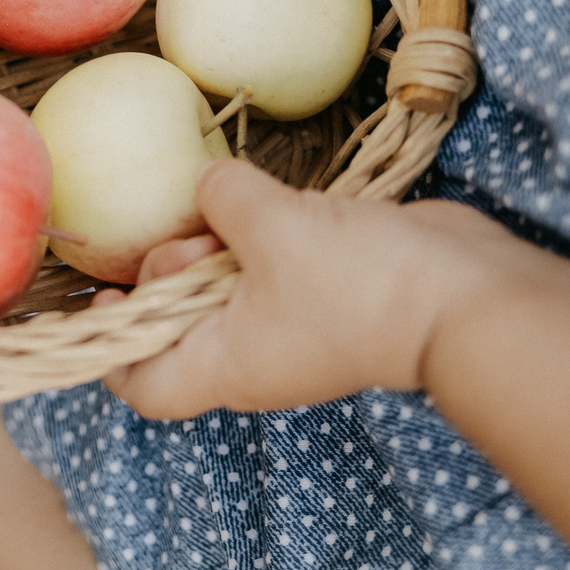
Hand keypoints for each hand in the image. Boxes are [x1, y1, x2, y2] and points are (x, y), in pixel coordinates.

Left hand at [99, 160, 533, 419]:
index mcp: (225, 366)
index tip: (108, 292)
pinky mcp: (327, 291)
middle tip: (195, 232)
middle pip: (178, 323)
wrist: (462, 296)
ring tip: (236, 208)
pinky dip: (262, 233)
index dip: (110, 347)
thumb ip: (222, 199)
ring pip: (226, 288)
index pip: (142, 386)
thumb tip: (206, 184)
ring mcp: (292, 325)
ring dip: (220, 244)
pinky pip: (272, 265)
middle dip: (172, 270)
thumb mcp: (270, 228)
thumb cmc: (356, 283)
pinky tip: (274, 199)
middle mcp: (253, 355)